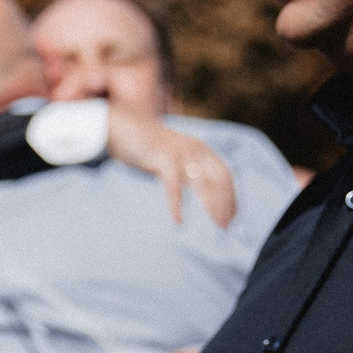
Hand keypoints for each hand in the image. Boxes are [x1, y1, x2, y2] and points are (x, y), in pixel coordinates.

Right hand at [106, 110, 235, 228]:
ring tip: (216, 225)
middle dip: (226, 204)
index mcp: (201, 149)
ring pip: (204, 185)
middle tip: (225, 226)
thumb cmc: (145, 144)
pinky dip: (177, 205)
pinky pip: (174, 187)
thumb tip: (198, 188)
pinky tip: (178, 221)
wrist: (120, 126)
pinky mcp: (163, 160)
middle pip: (220, 180)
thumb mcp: (174, 153)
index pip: (225, 175)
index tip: (232, 216)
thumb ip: (187, 167)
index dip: (231, 196)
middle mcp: (195, 150)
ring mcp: (180, 154)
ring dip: (213, 206)